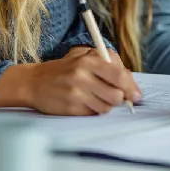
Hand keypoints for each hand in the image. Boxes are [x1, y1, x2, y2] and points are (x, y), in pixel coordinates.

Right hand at [0, 47, 140, 114]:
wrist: (33, 82)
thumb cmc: (63, 69)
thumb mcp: (83, 56)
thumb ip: (107, 64)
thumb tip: (131, 84)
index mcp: (88, 60)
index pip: (120, 75)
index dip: (132, 87)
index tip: (136, 95)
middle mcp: (82, 76)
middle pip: (117, 95)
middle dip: (119, 98)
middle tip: (114, 96)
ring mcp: (76, 93)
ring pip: (107, 107)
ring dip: (106, 105)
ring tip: (95, 97)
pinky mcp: (70, 108)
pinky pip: (93, 114)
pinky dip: (93, 110)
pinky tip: (84, 103)